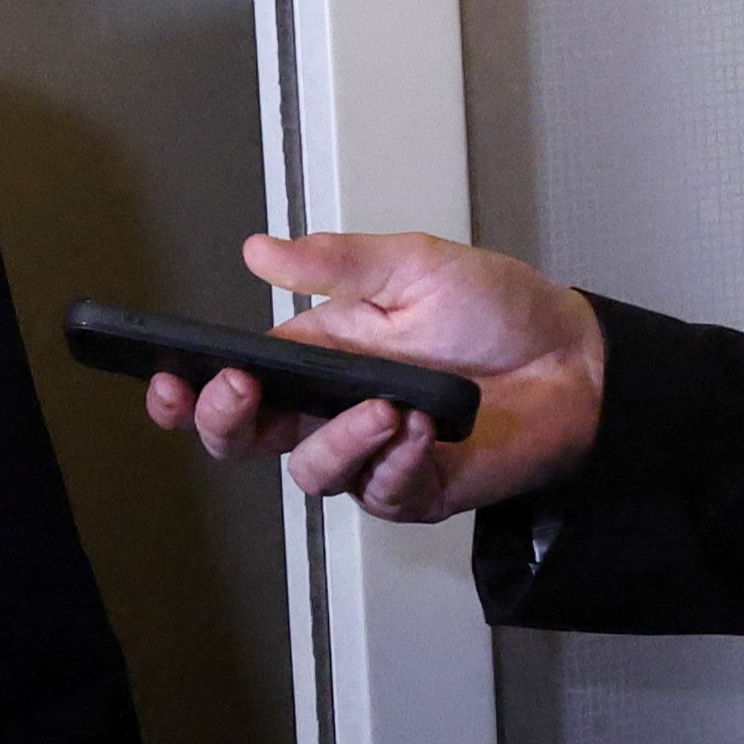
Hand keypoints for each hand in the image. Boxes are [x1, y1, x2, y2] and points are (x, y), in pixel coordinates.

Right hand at [138, 231, 608, 523]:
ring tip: (387, 405)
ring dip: (339, 439)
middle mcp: (333, 411)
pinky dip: (396, 462)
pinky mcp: (415, 488)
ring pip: (312, 472)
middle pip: (246, 441)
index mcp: (317, 357)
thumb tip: (258, 251)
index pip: (234, 386)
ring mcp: (371, 455)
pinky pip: (380, 493)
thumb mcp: (411, 266)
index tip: (169, 377)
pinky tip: (422, 431)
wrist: (574, 359)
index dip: (190, 392)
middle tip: (243, 390)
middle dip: (226, 422)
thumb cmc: (496, 310)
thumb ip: (334, 264)